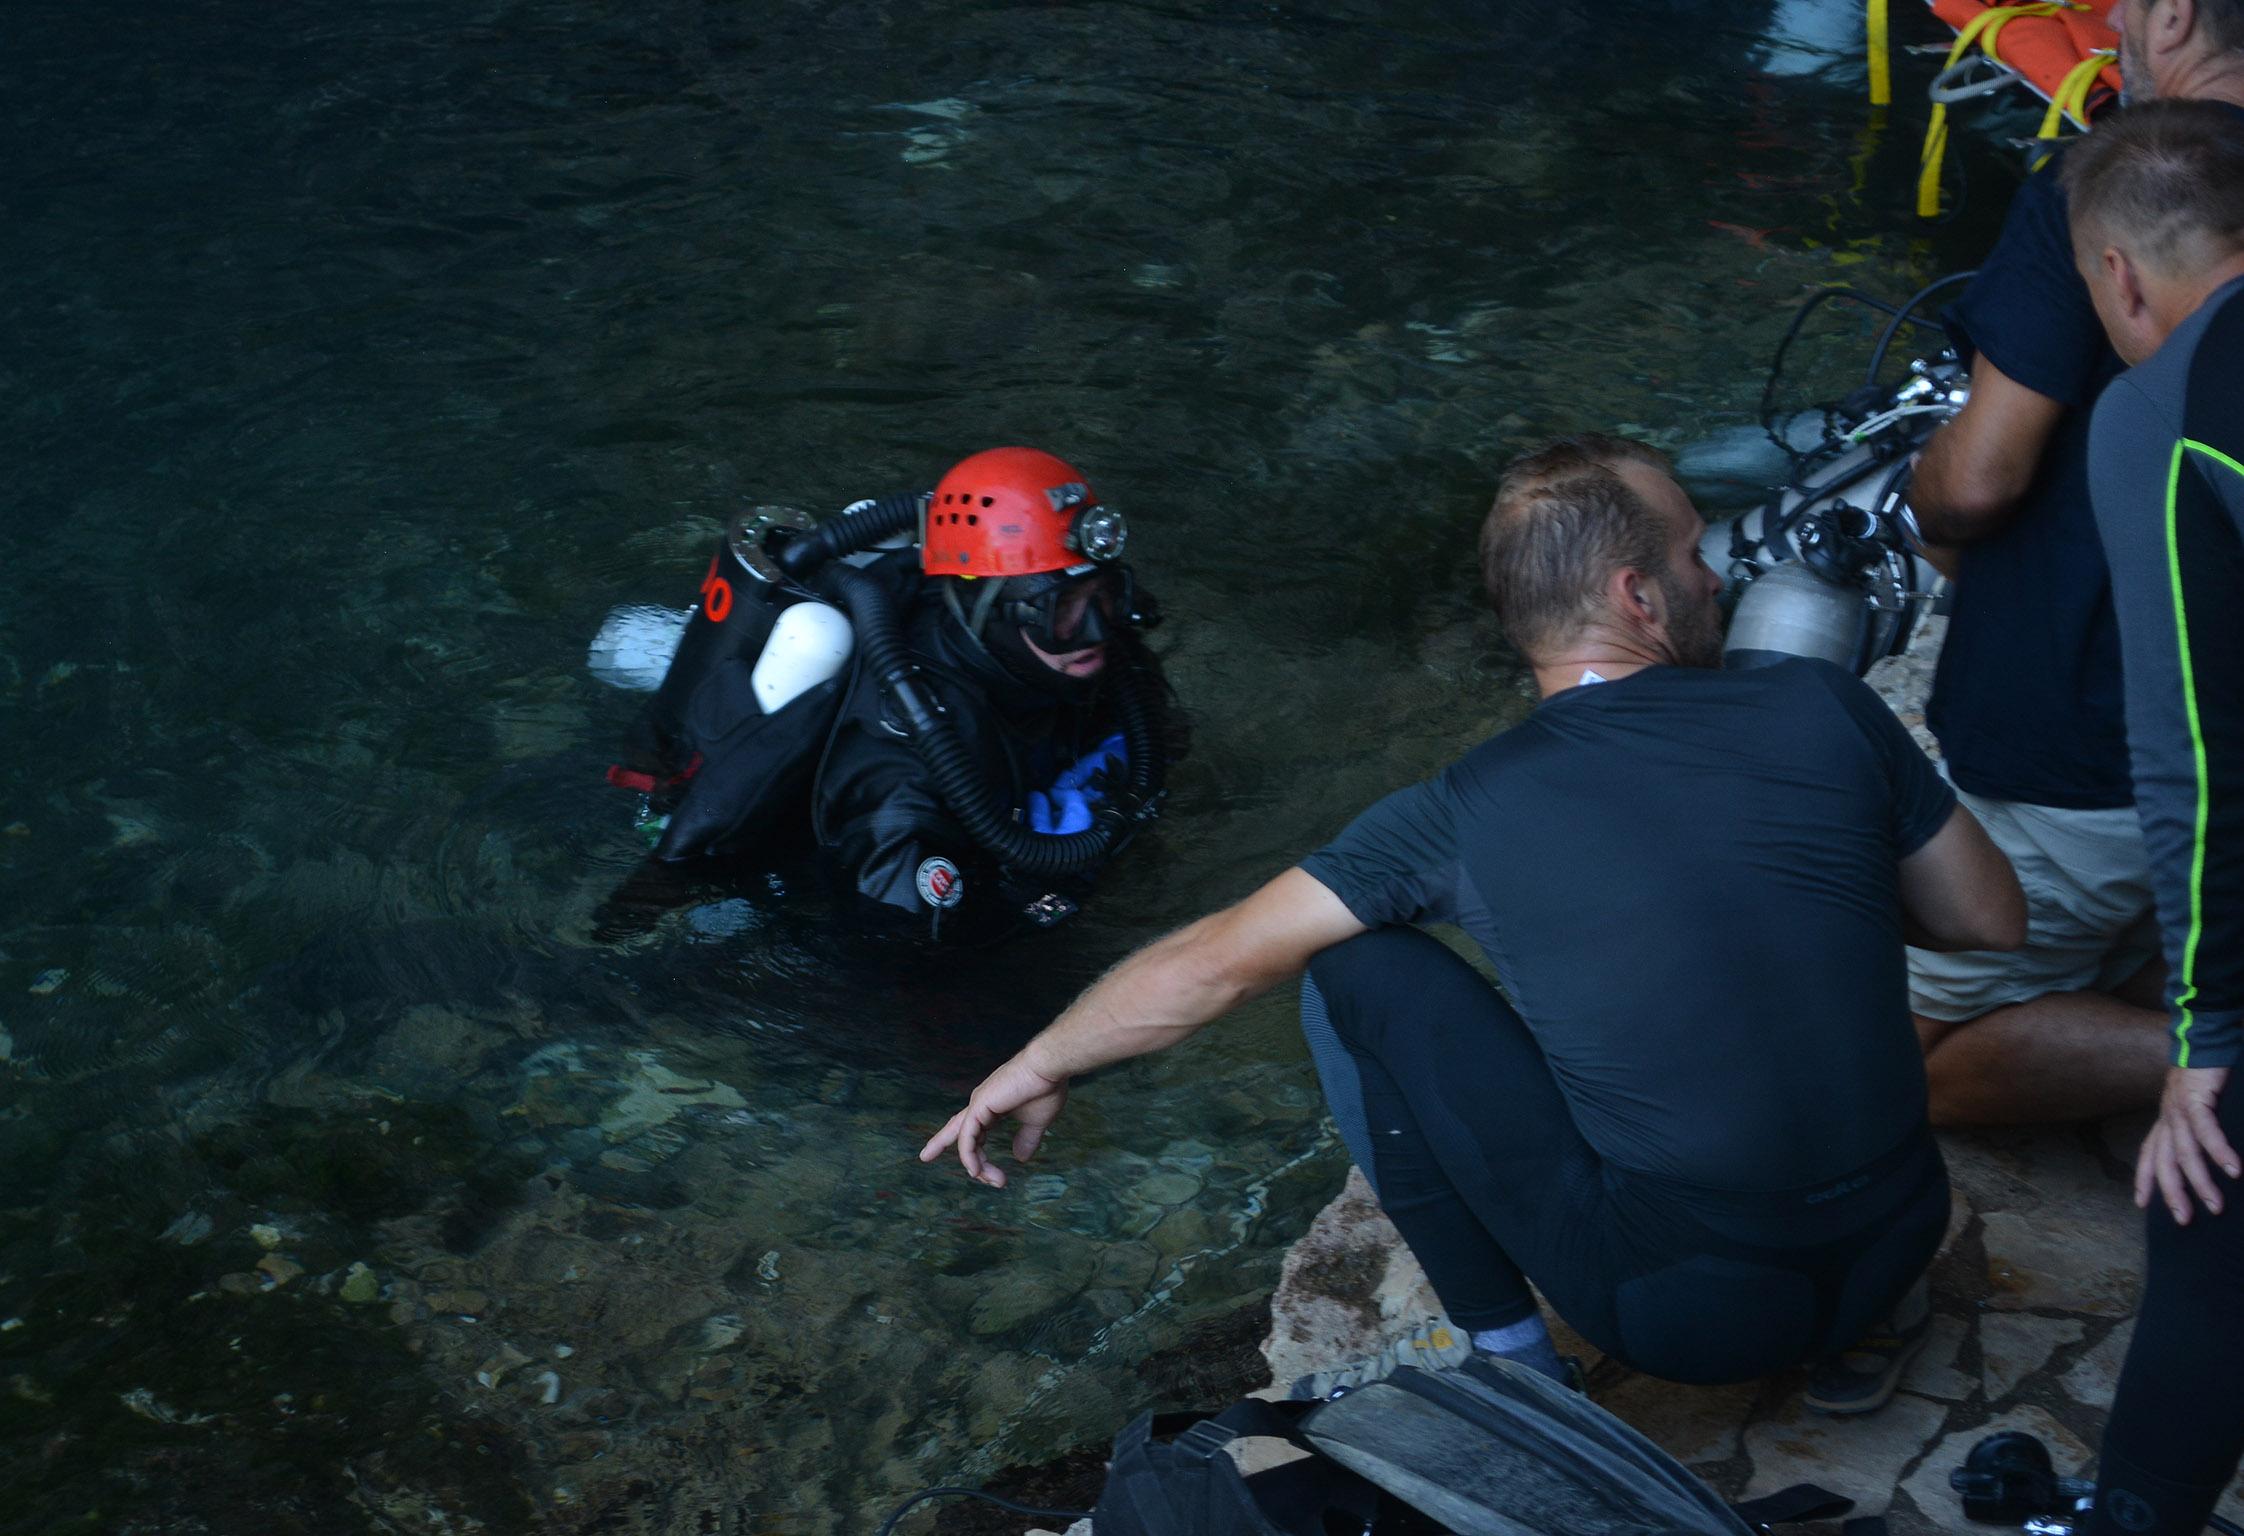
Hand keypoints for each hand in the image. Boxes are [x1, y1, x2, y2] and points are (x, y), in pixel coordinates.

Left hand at [918, 1054, 1068, 1188]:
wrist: (1049, 1069)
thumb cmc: (1046, 1089)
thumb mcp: (1036, 1122)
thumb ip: (1027, 1139)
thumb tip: (1020, 1158)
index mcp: (993, 1106)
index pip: (972, 1128)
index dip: (966, 1143)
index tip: (971, 1167)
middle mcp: (981, 1104)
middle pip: (957, 1129)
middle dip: (939, 1142)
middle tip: (924, 1158)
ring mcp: (978, 1104)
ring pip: (966, 1141)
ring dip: (977, 1165)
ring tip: (995, 1181)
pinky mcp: (979, 1106)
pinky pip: (968, 1138)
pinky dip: (969, 1156)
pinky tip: (976, 1171)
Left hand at [2135, 1065, 2237, 1223]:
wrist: (2205, 1037)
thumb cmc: (2206, 1075)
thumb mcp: (2197, 1106)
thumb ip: (2198, 1130)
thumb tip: (2210, 1157)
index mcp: (2166, 1119)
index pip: (2149, 1153)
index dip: (2144, 1179)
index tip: (2141, 1205)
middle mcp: (2167, 1116)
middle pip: (2164, 1162)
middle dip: (2172, 1193)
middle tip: (2185, 1220)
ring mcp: (2178, 1108)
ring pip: (2185, 1152)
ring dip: (2200, 1181)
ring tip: (2216, 1206)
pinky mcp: (2196, 1098)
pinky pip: (2206, 1130)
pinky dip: (2219, 1151)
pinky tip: (2233, 1171)